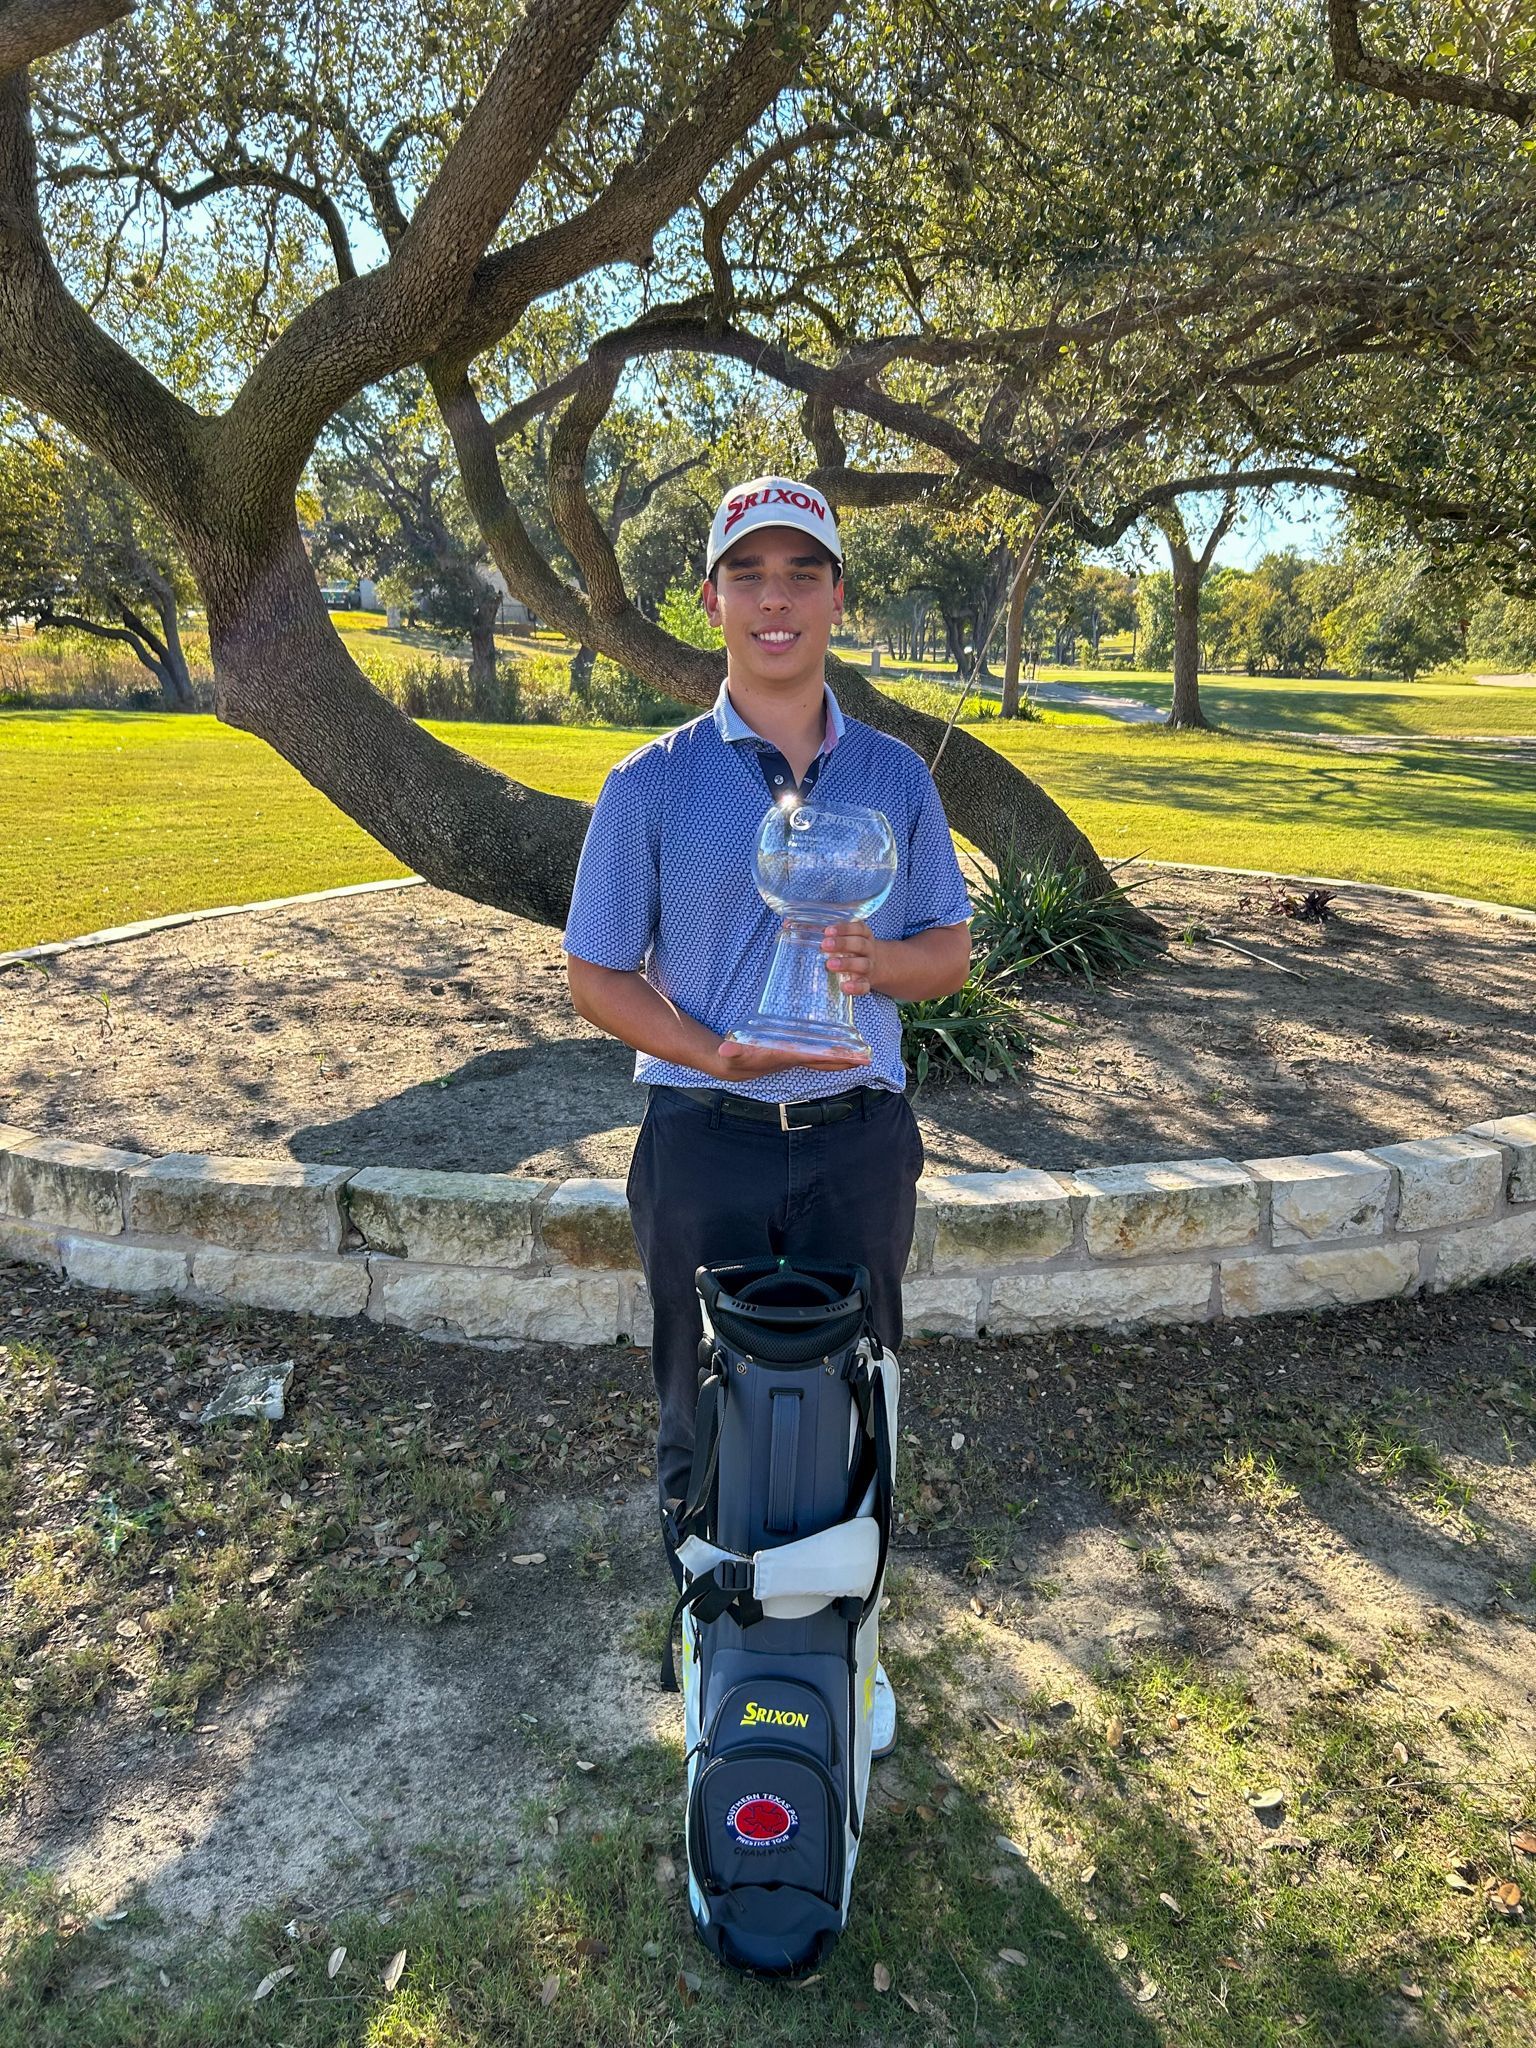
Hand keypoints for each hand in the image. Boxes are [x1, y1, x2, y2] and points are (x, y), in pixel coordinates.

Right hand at [713, 1039, 866, 1078]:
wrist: (732, 1065)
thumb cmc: (735, 1057)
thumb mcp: (732, 1053)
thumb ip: (729, 1052)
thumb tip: (725, 1051)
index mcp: (787, 1057)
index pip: (817, 1058)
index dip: (836, 1058)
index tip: (855, 1058)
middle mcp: (794, 1059)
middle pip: (826, 1061)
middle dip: (846, 1060)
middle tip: (868, 1057)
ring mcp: (795, 1057)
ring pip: (823, 1057)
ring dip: (841, 1055)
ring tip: (860, 1051)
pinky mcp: (792, 1052)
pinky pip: (815, 1051)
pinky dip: (828, 1049)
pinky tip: (836, 1043)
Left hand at [820, 919, 881, 996]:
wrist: (875, 968)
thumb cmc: (850, 949)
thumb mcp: (842, 938)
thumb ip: (820, 932)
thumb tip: (788, 923)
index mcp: (863, 935)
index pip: (858, 928)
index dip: (845, 928)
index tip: (828, 930)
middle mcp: (867, 950)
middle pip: (860, 944)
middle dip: (843, 944)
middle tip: (825, 944)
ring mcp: (868, 967)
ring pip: (863, 964)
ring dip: (847, 963)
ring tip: (830, 964)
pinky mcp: (866, 983)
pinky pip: (864, 986)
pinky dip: (856, 987)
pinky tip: (844, 986)